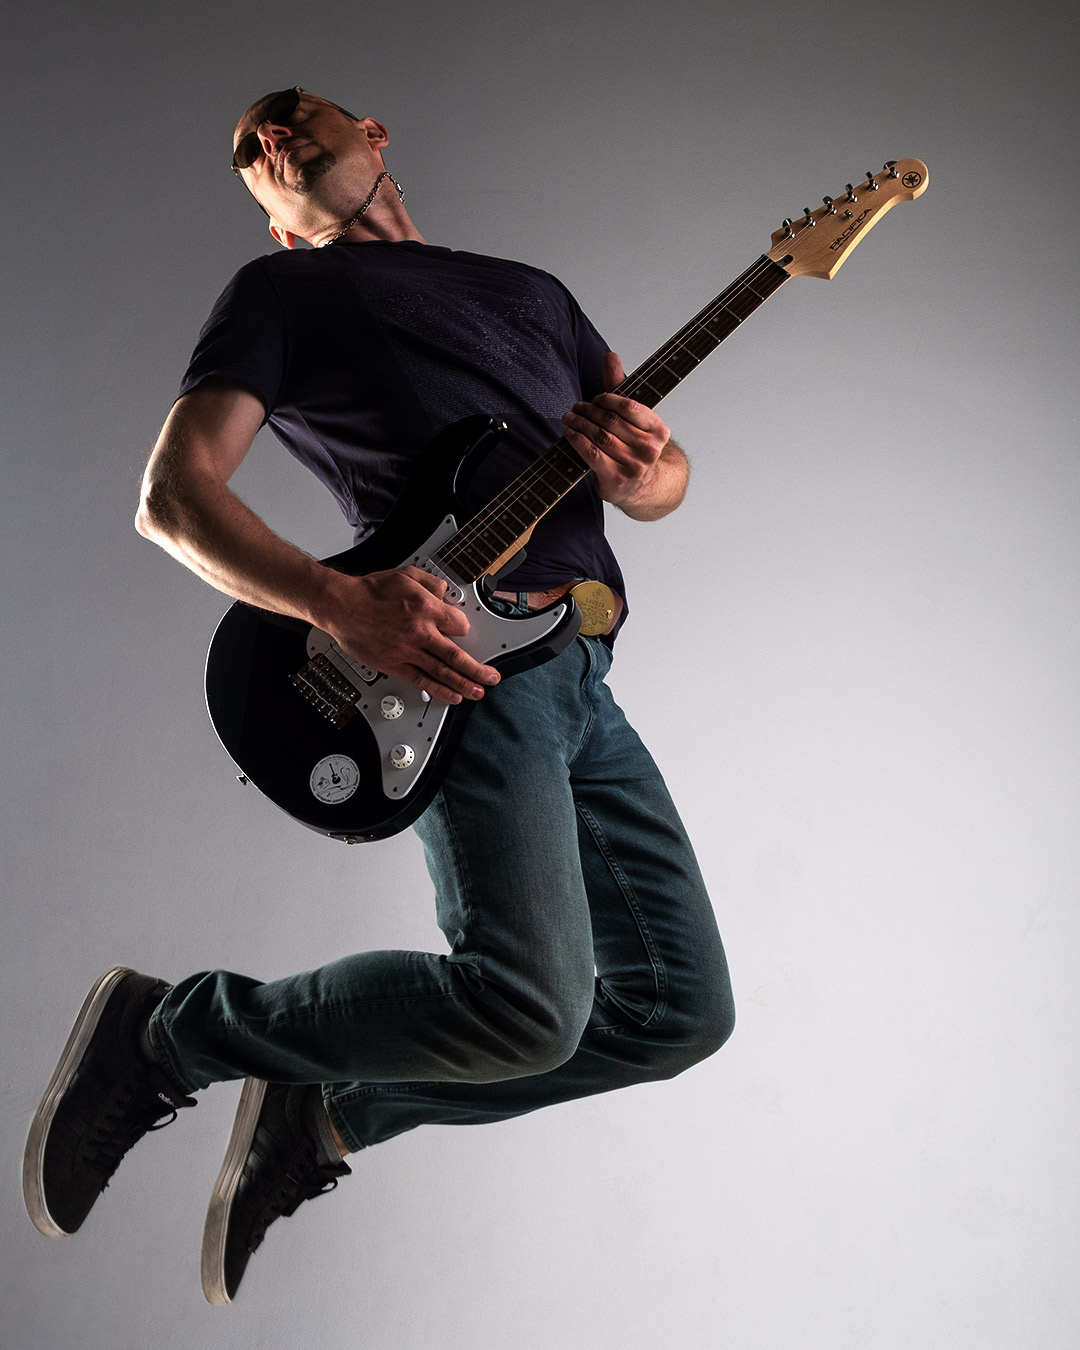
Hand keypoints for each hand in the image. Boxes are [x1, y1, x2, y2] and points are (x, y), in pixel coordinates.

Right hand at [322, 566, 499, 705]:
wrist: (341, 606)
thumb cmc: (370, 591)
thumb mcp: (407, 575)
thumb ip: (431, 583)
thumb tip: (445, 593)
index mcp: (426, 609)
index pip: (460, 625)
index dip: (464, 628)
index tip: (463, 630)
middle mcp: (419, 632)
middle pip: (457, 657)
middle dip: (478, 670)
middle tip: (491, 677)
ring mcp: (407, 651)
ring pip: (442, 673)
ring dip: (463, 685)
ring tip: (477, 692)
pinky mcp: (393, 665)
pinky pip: (420, 680)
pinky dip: (438, 690)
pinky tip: (451, 696)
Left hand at [560, 352, 671, 509]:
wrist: (643, 487)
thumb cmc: (635, 448)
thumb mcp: (634, 418)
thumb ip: (621, 387)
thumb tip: (610, 356)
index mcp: (659, 431)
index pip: (630, 407)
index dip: (608, 399)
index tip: (596, 398)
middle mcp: (650, 449)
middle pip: (611, 421)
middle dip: (589, 411)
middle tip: (576, 407)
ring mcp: (634, 466)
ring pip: (600, 436)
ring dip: (580, 424)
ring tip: (569, 417)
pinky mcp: (616, 478)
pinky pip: (592, 454)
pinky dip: (577, 441)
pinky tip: (569, 434)